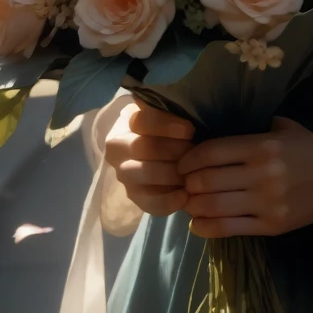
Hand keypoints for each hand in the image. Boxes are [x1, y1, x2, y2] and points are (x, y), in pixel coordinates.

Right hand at [104, 102, 194, 216]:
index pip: (142, 120)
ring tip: (191, 172)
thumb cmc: (166, 127)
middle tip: (194, 151)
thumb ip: (174, 110)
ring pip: (141, 175)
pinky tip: (184, 196)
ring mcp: (124, 174)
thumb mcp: (167, 112)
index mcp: (126, 122)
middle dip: (171, 150)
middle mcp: (119, 148)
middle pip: (142, 147)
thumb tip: (193, 112)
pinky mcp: (134, 196)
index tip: (189, 129)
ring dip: (169, 175)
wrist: (153, 149)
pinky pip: (147, 203)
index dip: (166, 125)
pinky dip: (166, 202)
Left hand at [178, 117, 312, 238]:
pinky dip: (206, 227)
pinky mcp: (272, 225)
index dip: (189, 159)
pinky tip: (196, 224)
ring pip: (214, 206)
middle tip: (181, 184)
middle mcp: (262, 173)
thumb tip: (215, 130)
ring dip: (193, 205)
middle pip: (208, 180)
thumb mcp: (283, 128)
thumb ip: (252, 128)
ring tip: (187, 202)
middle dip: (187, 183)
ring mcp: (267, 202)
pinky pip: (230, 229)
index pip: (213, 152)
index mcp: (262, 145)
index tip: (180, 163)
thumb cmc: (309, 148)